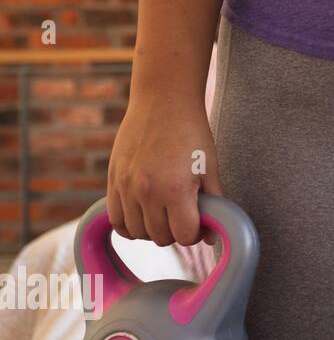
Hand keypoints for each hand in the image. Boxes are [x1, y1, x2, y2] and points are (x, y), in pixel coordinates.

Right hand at [107, 94, 222, 246]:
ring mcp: (126, 187)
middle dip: (176, 232)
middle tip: (184, 216)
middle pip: (160, 238)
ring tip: (165, 214)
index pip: (184, 236)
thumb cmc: (192, 132)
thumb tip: (212, 236)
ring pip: (138, 233)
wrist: (163, 101)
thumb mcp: (210, 167)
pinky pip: (116, 220)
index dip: (196, 234)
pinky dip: (130, 225)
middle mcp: (147, 192)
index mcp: (175, 190)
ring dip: (153, 230)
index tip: (200, 223)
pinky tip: (144, 214)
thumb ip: (213, 202)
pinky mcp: (113, 181)